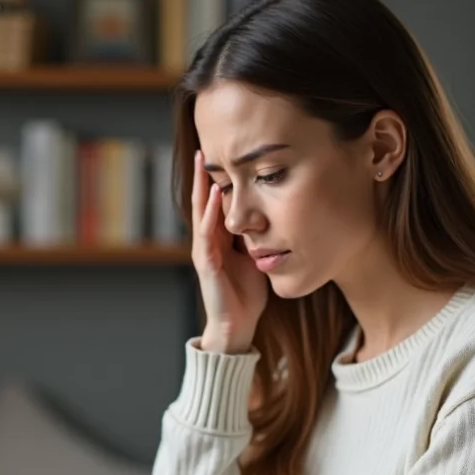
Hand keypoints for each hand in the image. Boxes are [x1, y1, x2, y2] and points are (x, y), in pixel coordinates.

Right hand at [191, 149, 268, 353]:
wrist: (237, 324)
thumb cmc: (246, 293)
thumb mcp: (255, 257)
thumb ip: (257, 237)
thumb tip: (273, 217)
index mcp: (219, 239)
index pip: (215, 204)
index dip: (215, 181)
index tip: (219, 157)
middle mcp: (208, 242)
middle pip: (203, 202)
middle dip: (202, 177)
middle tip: (202, 150)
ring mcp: (204, 251)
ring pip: (201, 212)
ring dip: (202, 187)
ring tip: (204, 163)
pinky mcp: (207, 263)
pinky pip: (207, 232)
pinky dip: (211, 212)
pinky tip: (216, 194)